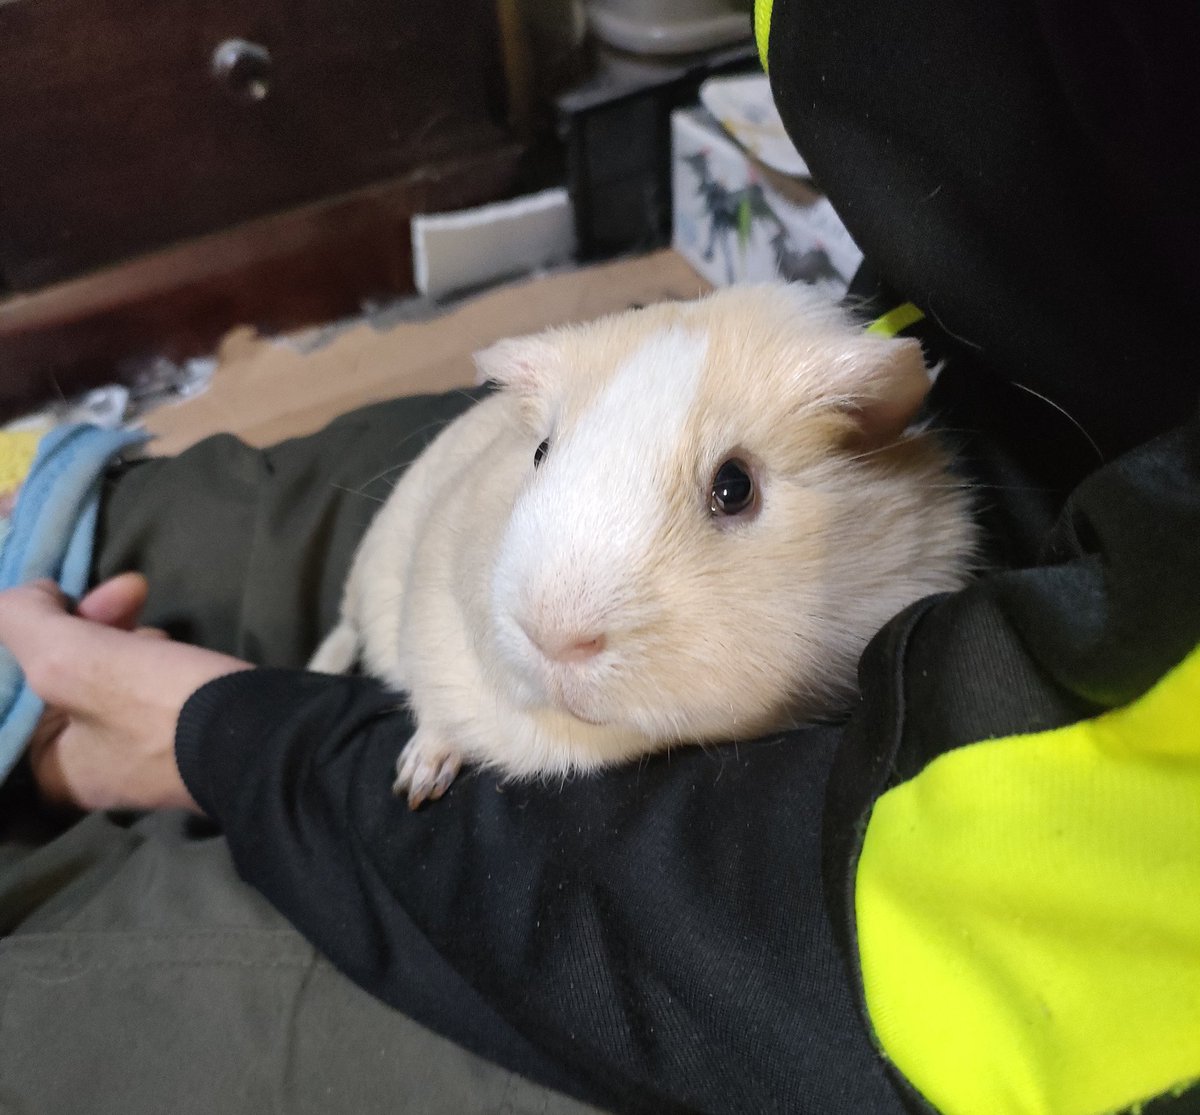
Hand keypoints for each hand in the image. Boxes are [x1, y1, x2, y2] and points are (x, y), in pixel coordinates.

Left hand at [0, 574, 252, 812]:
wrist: (273, 736)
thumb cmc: (163, 708)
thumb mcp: (73, 660)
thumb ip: (24, 623)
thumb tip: (20, 597)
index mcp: (48, 771)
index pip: (16, 690)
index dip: (30, 634)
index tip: (60, 597)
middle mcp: (85, 772)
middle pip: (59, 679)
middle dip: (83, 625)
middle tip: (124, 590)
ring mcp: (137, 757)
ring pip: (103, 678)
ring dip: (119, 635)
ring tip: (150, 616)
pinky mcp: (178, 739)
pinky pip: (141, 689)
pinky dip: (147, 656)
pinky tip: (167, 641)